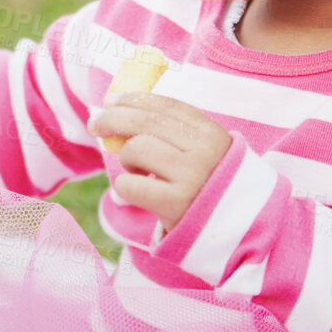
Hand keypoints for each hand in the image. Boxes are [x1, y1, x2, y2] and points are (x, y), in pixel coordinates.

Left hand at [86, 93, 232, 234]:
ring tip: (136, 171)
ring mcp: (191, 177)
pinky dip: (124, 186)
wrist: (237, 231)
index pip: (166, 106)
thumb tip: (118, 110)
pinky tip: (136, 191)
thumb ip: (174, 133)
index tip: (110, 100)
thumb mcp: (205, 153)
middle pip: (146, 122)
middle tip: (95, 124)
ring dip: (126, 158)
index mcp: (212, 134)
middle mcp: (204, 151)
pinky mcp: (175, 204)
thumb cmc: (210, 188)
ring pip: (136, 149)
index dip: (133, 99)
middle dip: (112, 119)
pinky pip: (129, 185)